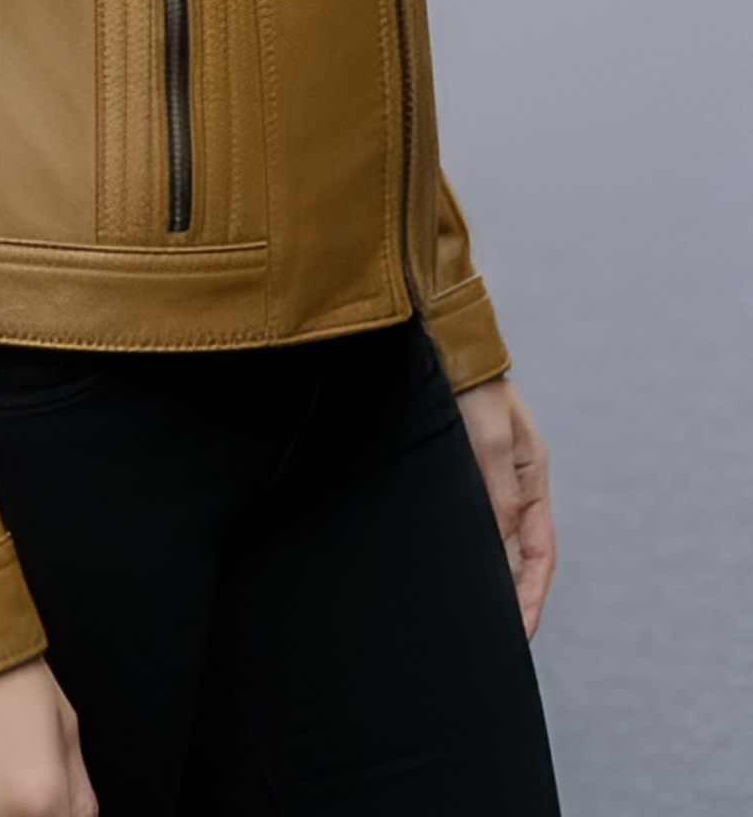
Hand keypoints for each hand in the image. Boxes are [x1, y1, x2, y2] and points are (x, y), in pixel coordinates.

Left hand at [456, 376, 555, 639]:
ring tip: (468, 612)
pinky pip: (469, 520)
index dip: (532, 597)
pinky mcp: (460, 469)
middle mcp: (514, 482)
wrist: (440, 345)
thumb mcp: (489, 442)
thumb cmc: (470, 387)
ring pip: (493, 540)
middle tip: (492, 636)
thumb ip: (496, 494)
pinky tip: (448, 564)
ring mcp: (489, 477)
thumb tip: (500, 547)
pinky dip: (466, 547)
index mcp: (532, 478)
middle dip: (512, 596)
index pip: (540, 554)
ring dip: (487, 575)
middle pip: (519, 554)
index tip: (519, 633)